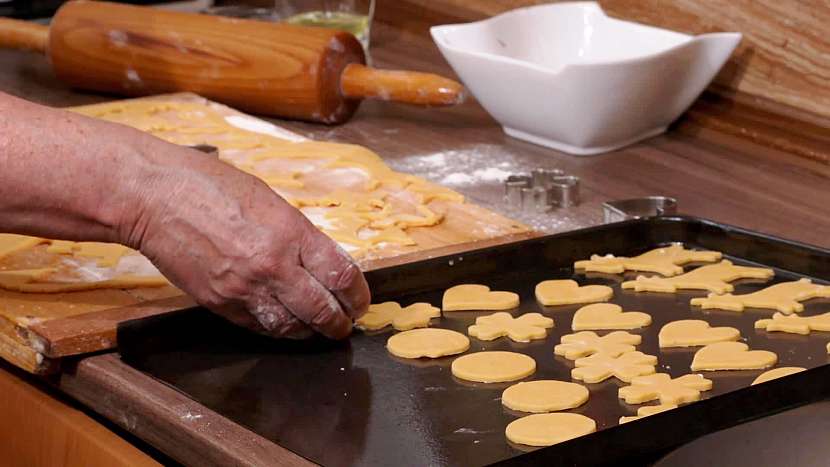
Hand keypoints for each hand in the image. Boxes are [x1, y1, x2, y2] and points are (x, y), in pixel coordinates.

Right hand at [122, 138, 370, 339]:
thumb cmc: (211, 185)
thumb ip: (298, 234)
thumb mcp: (269, 201)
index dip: (358, 295)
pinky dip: (276, 330)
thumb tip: (321, 261)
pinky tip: (285, 325)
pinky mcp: (219, 303)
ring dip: (310, 333)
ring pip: (291, 327)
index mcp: (292, 233)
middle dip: (340, 322)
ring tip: (319, 330)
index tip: (360, 301)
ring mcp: (244, 288)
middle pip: (322, 310)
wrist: (155, 196)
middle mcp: (273, 265)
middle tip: (346, 324)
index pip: (342, 275)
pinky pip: (258, 327)